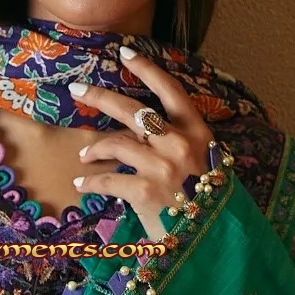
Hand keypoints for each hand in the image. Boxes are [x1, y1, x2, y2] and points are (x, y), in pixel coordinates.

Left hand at [69, 46, 213, 240]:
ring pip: (115, 143)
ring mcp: (161, 166)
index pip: (170, 90)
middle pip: (132, 110)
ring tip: (85, 156)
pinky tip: (83, 184)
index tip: (124, 54)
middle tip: (77, 89)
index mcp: (198, 133)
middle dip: (99, 97)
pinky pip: (107, 178)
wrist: (218, 240)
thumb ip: (180, 146)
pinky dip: (91, 181)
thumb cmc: (211, 204)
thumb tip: (143, 134)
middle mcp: (179, 143)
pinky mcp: (143, 191)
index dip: (146, 69)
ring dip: (95, 149)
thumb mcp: (206, 165)